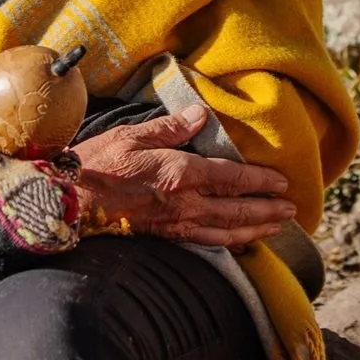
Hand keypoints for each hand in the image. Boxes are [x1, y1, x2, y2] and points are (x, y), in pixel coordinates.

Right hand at [72, 105, 297, 249]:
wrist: (67, 203)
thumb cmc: (95, 165)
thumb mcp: (131, 135)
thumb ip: (169, 127)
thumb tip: (201, 115)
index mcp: (179, 173)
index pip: (232, 178)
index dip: (260, 181)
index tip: (282, 182)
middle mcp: (184, 203)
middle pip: (237, 209)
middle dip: (268, 209)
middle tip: (292, 209)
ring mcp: (176, 225)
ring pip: (227, 231)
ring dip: (256, 229)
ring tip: (277, 227)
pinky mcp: (165, 237)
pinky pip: (207, 244)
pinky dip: (230, 244)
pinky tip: (240, 243)